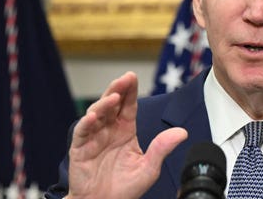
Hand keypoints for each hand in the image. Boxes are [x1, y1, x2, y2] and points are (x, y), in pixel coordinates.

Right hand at [66, 72, 187, 198]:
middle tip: (124, 78)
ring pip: (97, 113)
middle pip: (112, 103)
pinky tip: (94, 116)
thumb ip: (162, 148)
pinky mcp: (80, 149)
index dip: (130, 91)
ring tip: (114, 97)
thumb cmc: (125, 188)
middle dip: (117, 89)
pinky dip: (87, 122)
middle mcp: (109, 130)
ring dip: (104, 103)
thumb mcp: (149, 168)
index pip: (128, 105)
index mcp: (125, 131)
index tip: (133, 76)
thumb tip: (182, 132)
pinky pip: (82, 132)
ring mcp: (94, 137)